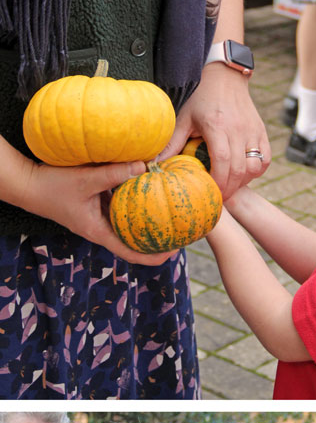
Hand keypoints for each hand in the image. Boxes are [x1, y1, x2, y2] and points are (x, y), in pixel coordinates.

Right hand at [17, 159, 175, 265]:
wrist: (27, 183)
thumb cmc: (52, 184)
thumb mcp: (84, 179)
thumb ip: (113, 173)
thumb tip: (145, 166)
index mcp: (99, 232)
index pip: (132, 254)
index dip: (155, 256)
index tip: (175, 252)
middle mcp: (102, 229)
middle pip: (135, 242)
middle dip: (158, 240)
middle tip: (182, 233)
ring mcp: (99, 218)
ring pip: (128, 225)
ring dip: (148, 221)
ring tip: (173, 215)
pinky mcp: (96, 206)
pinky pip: (120, 208)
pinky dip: (134, 203)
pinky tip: (149, 192)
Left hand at [163, 64, 269, 200]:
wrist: (225, 77)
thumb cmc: (201, 98)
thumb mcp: (184, 118)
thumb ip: (172, 142)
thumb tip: (155, 163)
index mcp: (217, 126)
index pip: (223, 161)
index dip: (219, 181)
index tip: (212, 193)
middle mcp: (238, 130)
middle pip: (239, 169)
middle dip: (230, 188)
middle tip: (220, 197)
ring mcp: (252, 131)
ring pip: (255, 166)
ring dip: (244, 181)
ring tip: (232, 186)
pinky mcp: (261, 132)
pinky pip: (266, 159)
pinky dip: (257, 171)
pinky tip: (245, 174)